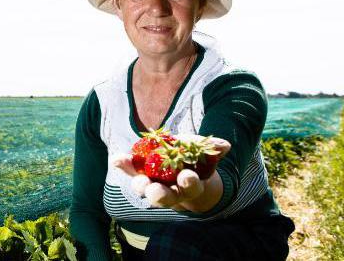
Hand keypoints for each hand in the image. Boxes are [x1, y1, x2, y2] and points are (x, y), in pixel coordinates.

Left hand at [113, 135, 230, 211]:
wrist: (179, 164)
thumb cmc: (195, 161)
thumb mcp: (206, 155)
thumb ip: (214, 150)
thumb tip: (225, 145)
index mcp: (189, 187)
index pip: (190, 187)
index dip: (189, 183)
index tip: (187, 176)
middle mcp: (169, 191)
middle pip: (163, 198)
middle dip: (159, 194)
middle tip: (154, 189)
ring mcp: (152, 184)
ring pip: (144, 189)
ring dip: (138, 183)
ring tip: (135, 176)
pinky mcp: (138, 174)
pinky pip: (130, 172)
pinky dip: (123, 165)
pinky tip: (117, 159)